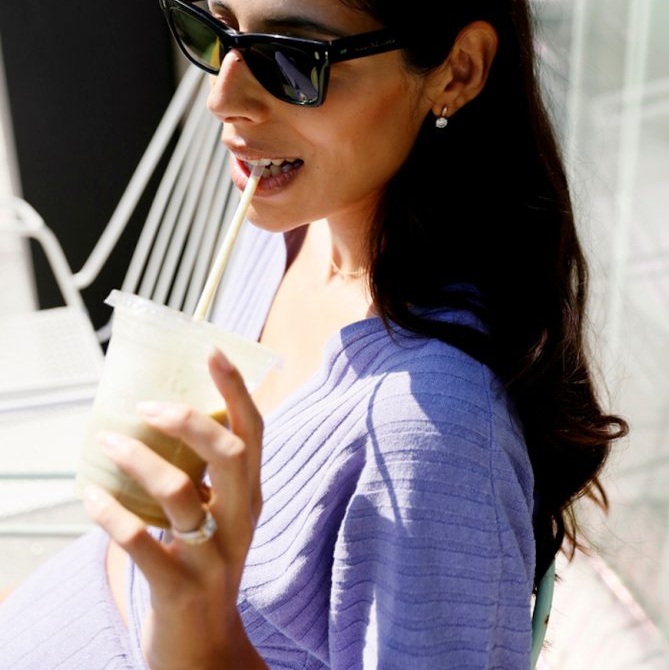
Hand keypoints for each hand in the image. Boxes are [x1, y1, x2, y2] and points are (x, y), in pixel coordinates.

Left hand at [84, 349, 267, 669]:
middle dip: (189, 421)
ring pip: (181, 493)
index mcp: (251, 497)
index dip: (236, 389)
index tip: (212, 350)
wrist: (204, 654)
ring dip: (139, 461)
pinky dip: (112, 514)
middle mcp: (241, 523)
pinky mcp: (179, 588)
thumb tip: (157, 419)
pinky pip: (142, 541)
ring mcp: (213, 557)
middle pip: (231, 455)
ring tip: (108, 444)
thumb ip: (203, 478)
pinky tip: (93, 496)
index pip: (254, 431)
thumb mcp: (217, 521)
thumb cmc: (203, 571)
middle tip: (148, 405)